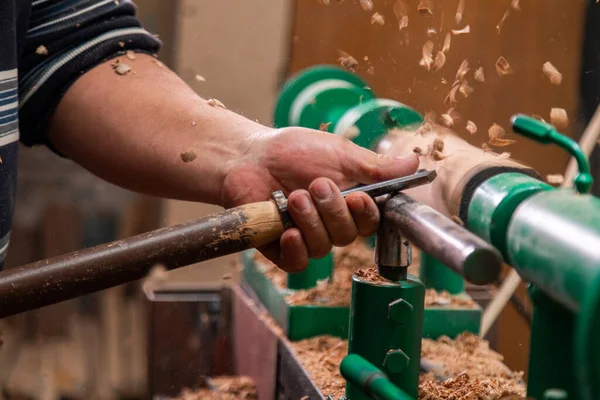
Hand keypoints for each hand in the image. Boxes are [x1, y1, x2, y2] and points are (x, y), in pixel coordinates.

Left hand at [221, 127, 418, 271]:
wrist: (250, 156)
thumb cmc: (294, 151)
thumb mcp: (338, 154)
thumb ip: (374, 166)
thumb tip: (415, 163)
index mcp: (350, 202)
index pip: (371, 221)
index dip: (368, 214)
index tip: (359, 197)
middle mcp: (331, 223)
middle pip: (347, 235)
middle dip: (333, 210)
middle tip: (315, 184)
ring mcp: (307, 237)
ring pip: (323, 247)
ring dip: (310, 221)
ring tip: (293, 197)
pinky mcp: (281, 248)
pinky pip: (298, 263)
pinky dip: (296, 249)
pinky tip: (288, 231)